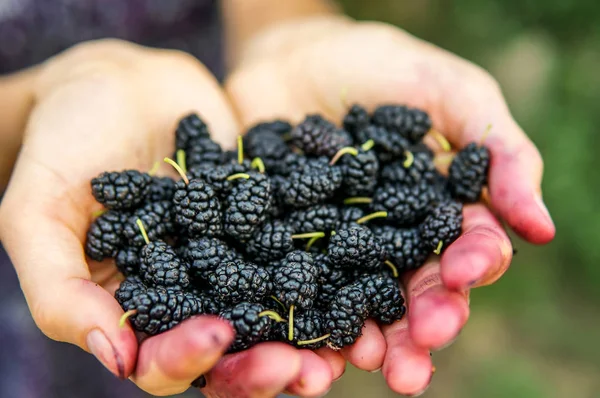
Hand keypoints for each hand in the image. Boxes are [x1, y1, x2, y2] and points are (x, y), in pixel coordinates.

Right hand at [0, 39, 341, 396]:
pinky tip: (364, 274)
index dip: (186, 359)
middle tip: (305, 369)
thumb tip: (113, 355)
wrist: (120, 81)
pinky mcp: (270, 224)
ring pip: (275, 314)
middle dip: (265, 365)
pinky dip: (332, 270)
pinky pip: (302, 253)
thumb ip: (59, 286)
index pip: (160, 360)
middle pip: (230, 352)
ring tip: (350, 345)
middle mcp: (190, 295)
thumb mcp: (39, 211)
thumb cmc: (67, 140)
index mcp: (135, 308)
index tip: (216, 336)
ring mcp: (234, 261)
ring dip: (311, 334)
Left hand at [226, 16, 555, 394]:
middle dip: (423, 323)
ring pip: (361, 304)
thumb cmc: (382, 65)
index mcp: (440, 208)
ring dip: (370, 338)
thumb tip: (539, 227)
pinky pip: (298, 288)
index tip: (462, 274)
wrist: (294, 53)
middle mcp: (394, 239)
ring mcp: (340, 247)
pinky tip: (310, 343)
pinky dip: (306, 318)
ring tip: (371, 362)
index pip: (465, 248)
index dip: (469, 265)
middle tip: (423, 348)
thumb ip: (499, 152)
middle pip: (415, 290)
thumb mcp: (450, 91)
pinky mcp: (287, 246)